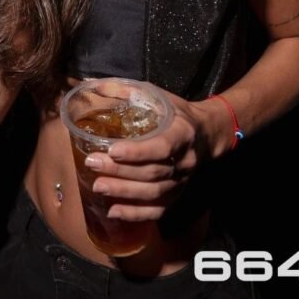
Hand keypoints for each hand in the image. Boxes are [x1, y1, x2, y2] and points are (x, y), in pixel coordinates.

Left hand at [82, 92, 222, 221]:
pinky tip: (113, 211)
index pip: (162, 146)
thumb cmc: (176, 112)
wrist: (206, 133)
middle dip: (120, 171)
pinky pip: (157, 210)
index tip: (112, 150)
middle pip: (153, 172)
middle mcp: (185, 161)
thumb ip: (127, 91)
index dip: (138, 152)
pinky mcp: (177, 195)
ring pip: (153, 193)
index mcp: (183, 133)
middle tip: (92, 164)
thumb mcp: (157, 95)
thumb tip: (93, 85)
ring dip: (124, 192)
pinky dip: (135, 214)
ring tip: (97, 186)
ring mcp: (182, 182)